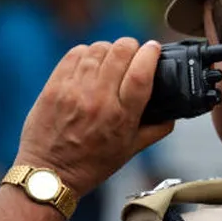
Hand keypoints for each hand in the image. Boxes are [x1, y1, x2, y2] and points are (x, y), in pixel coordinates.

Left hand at [14, 38, 173, 196]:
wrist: (49, 174)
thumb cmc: (91, 165)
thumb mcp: (130, 151)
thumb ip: (156, 130)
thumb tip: (173, 114)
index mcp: (121, 117)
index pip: (141, 72)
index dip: (151, 53)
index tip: (154, 48)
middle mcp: (98, 100)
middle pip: (121, 52)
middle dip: (132, 46)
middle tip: (133, 53)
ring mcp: (74, 91)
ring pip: (99, 49)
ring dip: (110, 49)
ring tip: (111, 59)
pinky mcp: (55, 86)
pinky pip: (75, 53)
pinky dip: (87, 53)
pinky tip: (90, 62)